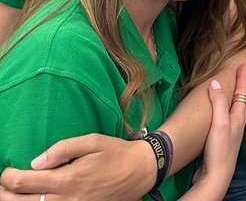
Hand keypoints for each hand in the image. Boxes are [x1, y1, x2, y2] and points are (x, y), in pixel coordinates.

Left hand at [0, 134, 156, 200]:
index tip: (5, 172)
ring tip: (11, 197)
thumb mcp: (92, 141)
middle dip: (6, 195)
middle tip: (2, 187)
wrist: (139, 172)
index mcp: (68, 178)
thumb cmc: (115, 153)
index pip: (27, 182)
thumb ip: (62, 149)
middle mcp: (67, 199)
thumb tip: (35, 161)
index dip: (9, 178)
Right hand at [183, 69, 245, 200]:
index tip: (243, 65)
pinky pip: (229, 122)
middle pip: (245, 103)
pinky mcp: (223, 142)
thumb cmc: (220, 150)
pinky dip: (229, 113)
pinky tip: (224, 118)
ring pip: (238, 113)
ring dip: (240, 102)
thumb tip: (216, 83)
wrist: (216, 177)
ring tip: (240, 95)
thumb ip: (218, 102)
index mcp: (238, 117)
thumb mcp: (219, 122)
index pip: (242, 93)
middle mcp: (237, 125)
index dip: (242, 79)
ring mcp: (232, 134)